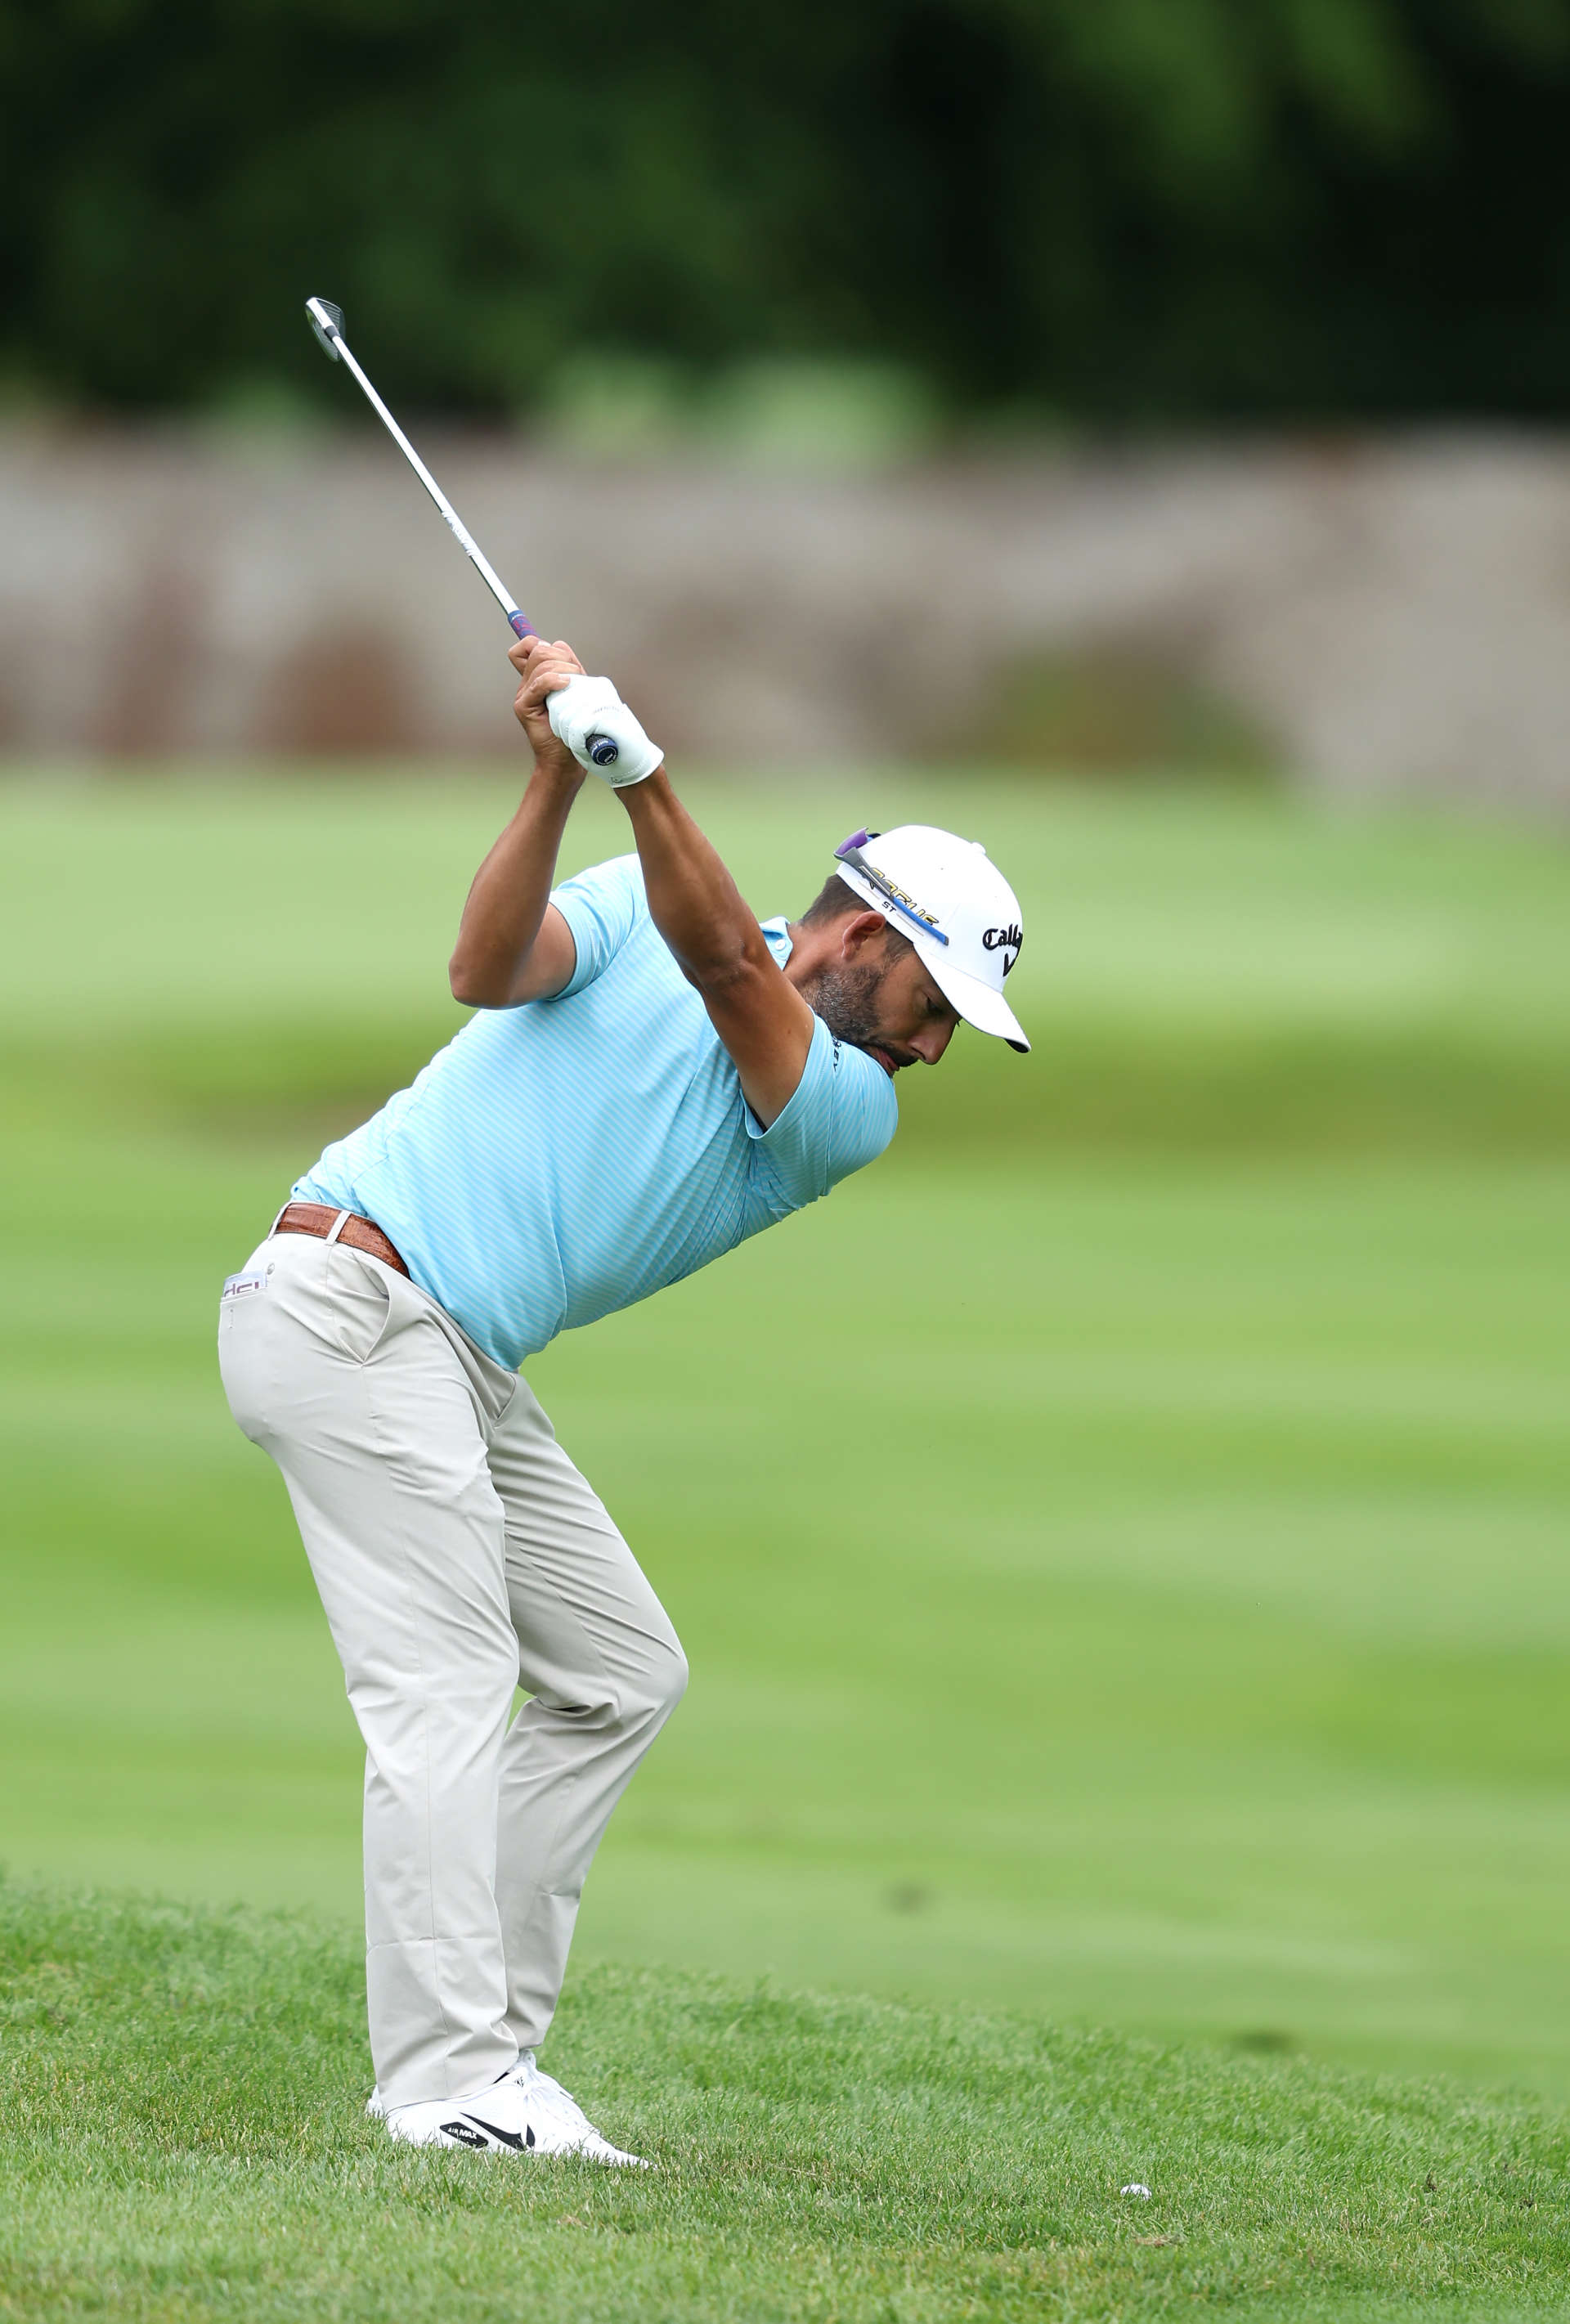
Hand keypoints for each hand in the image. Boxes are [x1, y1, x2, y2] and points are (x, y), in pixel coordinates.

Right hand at [509, 634, 585, 778]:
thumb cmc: (574, 725)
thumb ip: (568, 666)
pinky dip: (554, 680)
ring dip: (564, 669)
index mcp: (536, 677)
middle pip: (538, 650)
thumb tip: (559, 644)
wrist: (568, 757)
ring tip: (574, 685)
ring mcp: (523, 695)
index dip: (544, 644)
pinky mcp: (523, 708)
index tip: (564, 659)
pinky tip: (566, 686)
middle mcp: (526, 684)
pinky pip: (538, 684)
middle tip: (576, 676)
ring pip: (540, 664)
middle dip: (561, 657)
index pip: (528, 645)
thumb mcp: (575, 688)